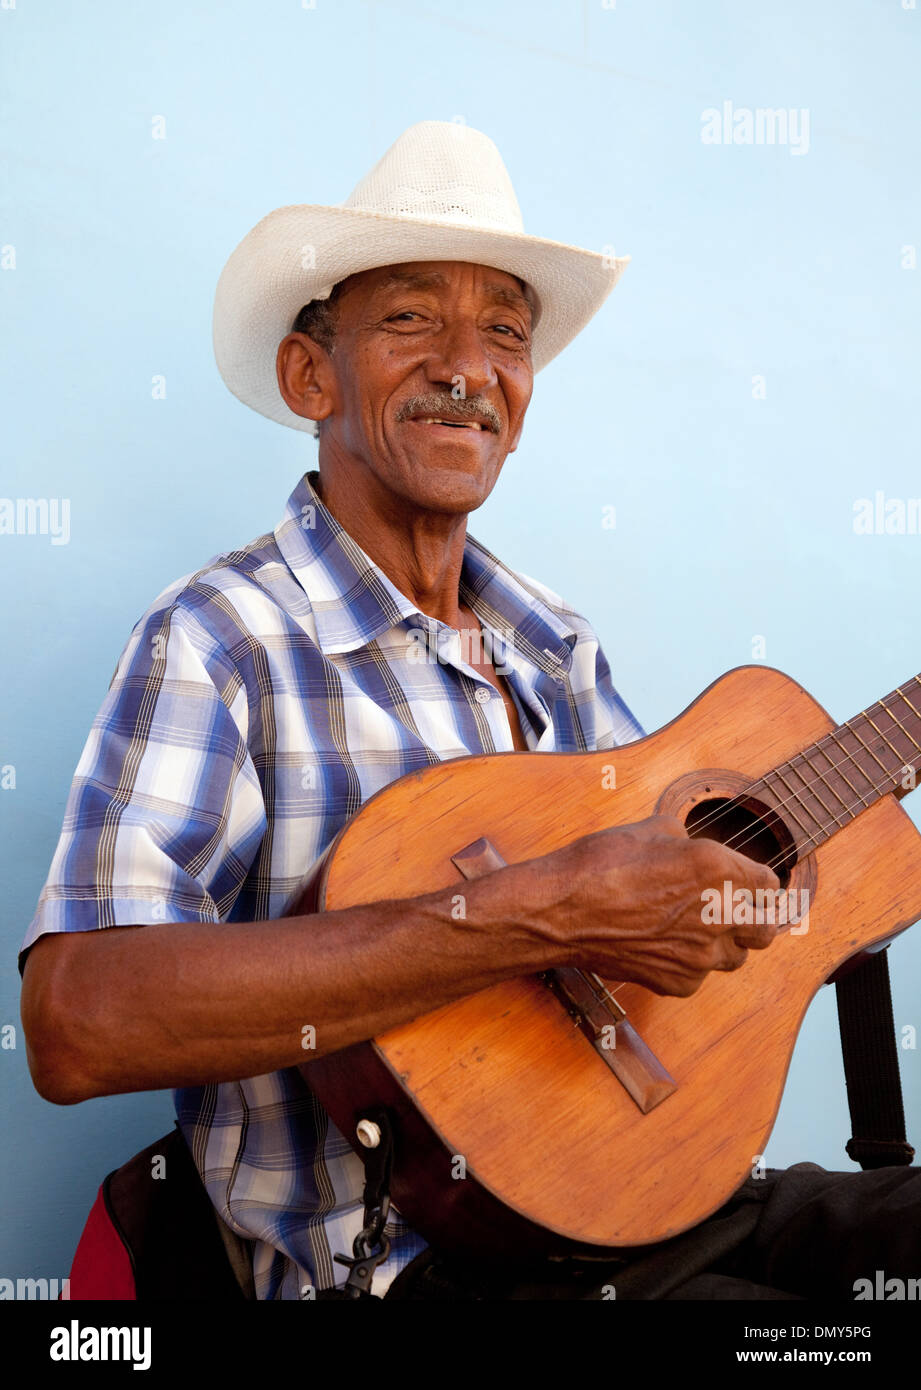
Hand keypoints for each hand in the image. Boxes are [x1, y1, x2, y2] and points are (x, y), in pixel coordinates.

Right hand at [530, 815, 782, 996]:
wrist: (562, 912)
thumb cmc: (599, 865)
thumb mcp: (649, 829)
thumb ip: (685, 839)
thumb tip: (689, 846)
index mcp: (720, 870)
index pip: (769, 884)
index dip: (757, 881)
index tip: (749, 882)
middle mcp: (719, 916)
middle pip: (765, 929)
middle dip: (755, 918)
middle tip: (736, 911)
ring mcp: (700, 955)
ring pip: (736, 957)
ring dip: (724, 944)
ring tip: (695, 929)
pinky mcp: (679, 982)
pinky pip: (699, 976)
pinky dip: (688, 964)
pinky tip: (663, 946)